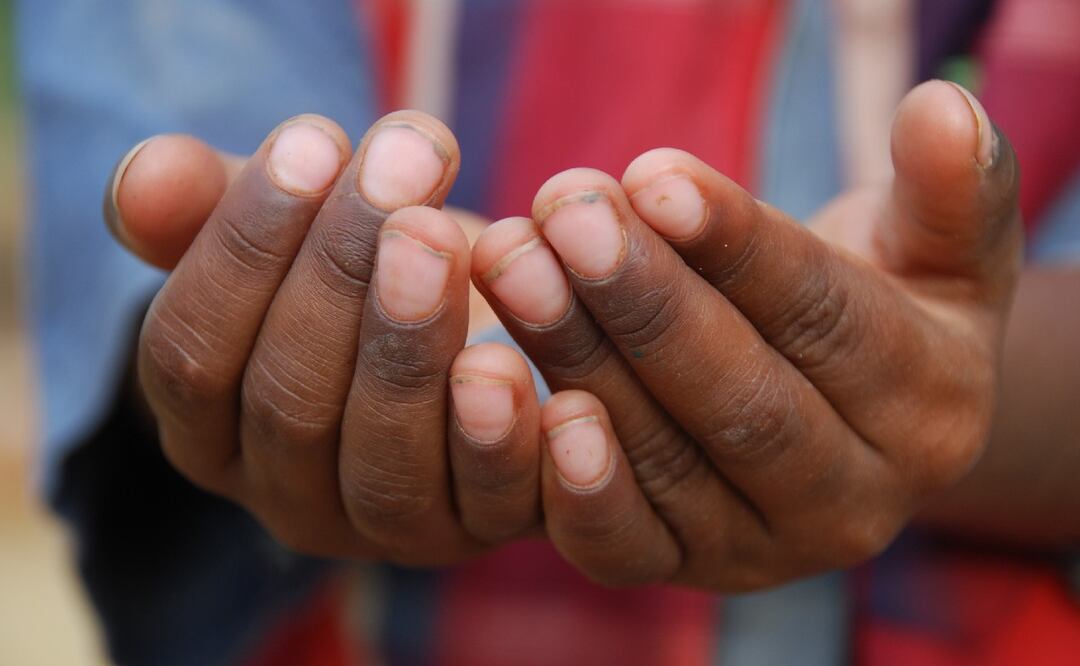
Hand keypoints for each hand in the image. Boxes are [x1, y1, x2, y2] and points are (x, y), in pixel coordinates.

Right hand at [106, 111, 542, 563]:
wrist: (486, 321)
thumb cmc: (366, 268)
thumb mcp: (293, 227)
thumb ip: (210, 205)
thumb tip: (145, 179)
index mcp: (211, 432)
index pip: (190, 356)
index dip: (242, 246)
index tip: (312, 140)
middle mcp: (291, 497)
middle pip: (290, 403)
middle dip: (341, 272)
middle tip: (399, 164)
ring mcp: (388, 529)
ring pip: (384, 460)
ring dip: (410, 340)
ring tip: (439, 234)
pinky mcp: (484, 527)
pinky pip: (489, 502)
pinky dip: (502, 437)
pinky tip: (518, 358)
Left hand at [470, 81, 1020, 589]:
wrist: (832, 408)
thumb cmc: (878, 304)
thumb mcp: (939, 244)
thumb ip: (950, 187)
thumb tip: (942, 110)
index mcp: (929, 411)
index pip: (828, 319)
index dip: (738, 246)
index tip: (651, 175)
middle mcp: (852, 503)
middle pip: (742, 402)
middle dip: (646, 303)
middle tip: (567, 213)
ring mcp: (758, 551)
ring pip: (665, 460)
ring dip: (578, 357)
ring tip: (514, 263)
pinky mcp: (678, 568)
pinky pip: (617, 543)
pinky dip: (566, 481)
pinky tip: (505, 394)